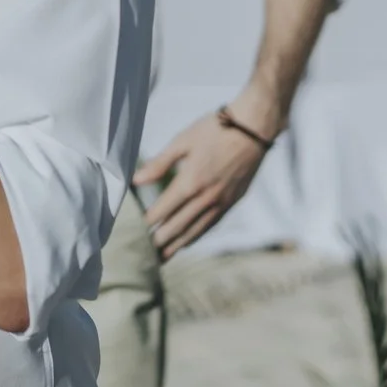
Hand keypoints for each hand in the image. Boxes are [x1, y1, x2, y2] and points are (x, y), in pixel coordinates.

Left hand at [134, 108, 273, 258]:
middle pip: (176, 227)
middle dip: (158, 242)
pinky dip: (196, 236)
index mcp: (190, 182)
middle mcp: (205, 198)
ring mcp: (221, 202)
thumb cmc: (214, 129)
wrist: (253, 129)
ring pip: (194, 231)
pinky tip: (186, 242)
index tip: (132, 232)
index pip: (162, 211)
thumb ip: (159, 163)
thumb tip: (136, 180)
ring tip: (161, 258)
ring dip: (176, 246)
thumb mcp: (182, 141)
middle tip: (141, 254)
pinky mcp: (232, 202)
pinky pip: (211, 225)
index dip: (146, 224)